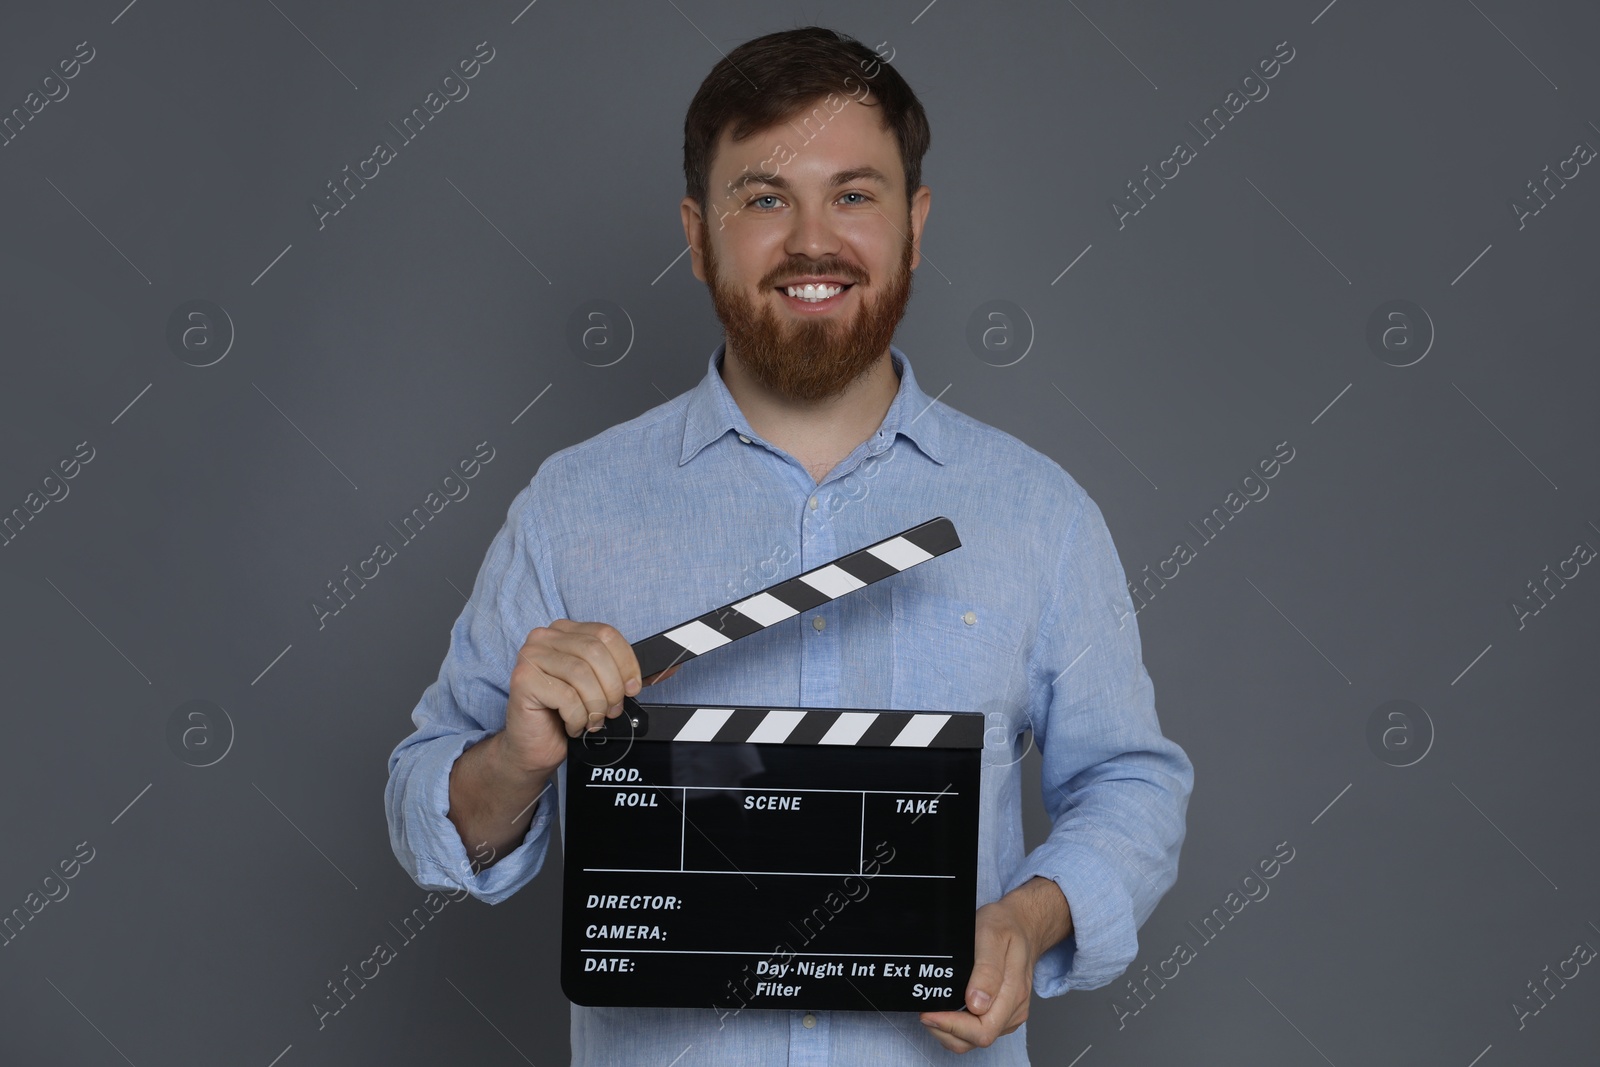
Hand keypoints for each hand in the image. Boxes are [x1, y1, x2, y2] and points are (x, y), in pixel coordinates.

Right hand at [500, 619, 680, 773]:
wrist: (535, 745)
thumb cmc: (566, 714)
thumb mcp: (602, 689)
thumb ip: (627, 675)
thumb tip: (669, 669)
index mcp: (565, 631)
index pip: (606, 634)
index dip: (626, 662)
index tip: (632, 688)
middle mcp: (545, 637)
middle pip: (595, 652)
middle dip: (611, 687)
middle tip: (612, 710)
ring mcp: (530, 656)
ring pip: (581, 674)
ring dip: (595, 704)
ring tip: (592, 719)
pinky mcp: (523, 679)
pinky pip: (566, 695)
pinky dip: (578, 716)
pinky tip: (573, 724)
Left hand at [919, 877, 1071, 1053]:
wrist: (1021, 924)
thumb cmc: (1005, 927)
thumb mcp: (992, 936)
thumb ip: (987, 970)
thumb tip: (977, 1004)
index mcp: (1014, 993)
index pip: (983, 1030)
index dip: (952, 1026)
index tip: (930, 1011)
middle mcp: (1014, 1009)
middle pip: (977, 1040)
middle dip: (946, 1030)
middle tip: (926, 1010)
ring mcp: (1009, 1013)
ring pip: (975, 1040)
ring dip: (950, 1031)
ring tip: (933, 1009)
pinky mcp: (1003, 1013)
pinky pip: (978, 1031)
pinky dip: (958, 1026)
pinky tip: (947, 1008)